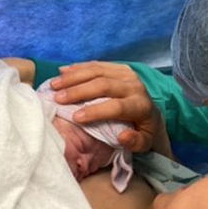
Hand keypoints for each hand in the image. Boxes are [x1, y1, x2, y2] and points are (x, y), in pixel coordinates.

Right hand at [51, 61, 170, 154]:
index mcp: (141, 106)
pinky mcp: (120, 68)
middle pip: (104, 85)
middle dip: (79, 91)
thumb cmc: (144, 132)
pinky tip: (62, 72)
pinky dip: (78, 68)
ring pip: (97, 71)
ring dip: (74, 77)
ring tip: (54, 85)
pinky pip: (97, 65)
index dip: (95, 111)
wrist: (152, 114)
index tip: (75, 118)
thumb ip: (135, 142)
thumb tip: (122, 136)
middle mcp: (135, 86)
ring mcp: (127, 74)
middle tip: (57, 99)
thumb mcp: (144, 143)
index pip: (117, 107)